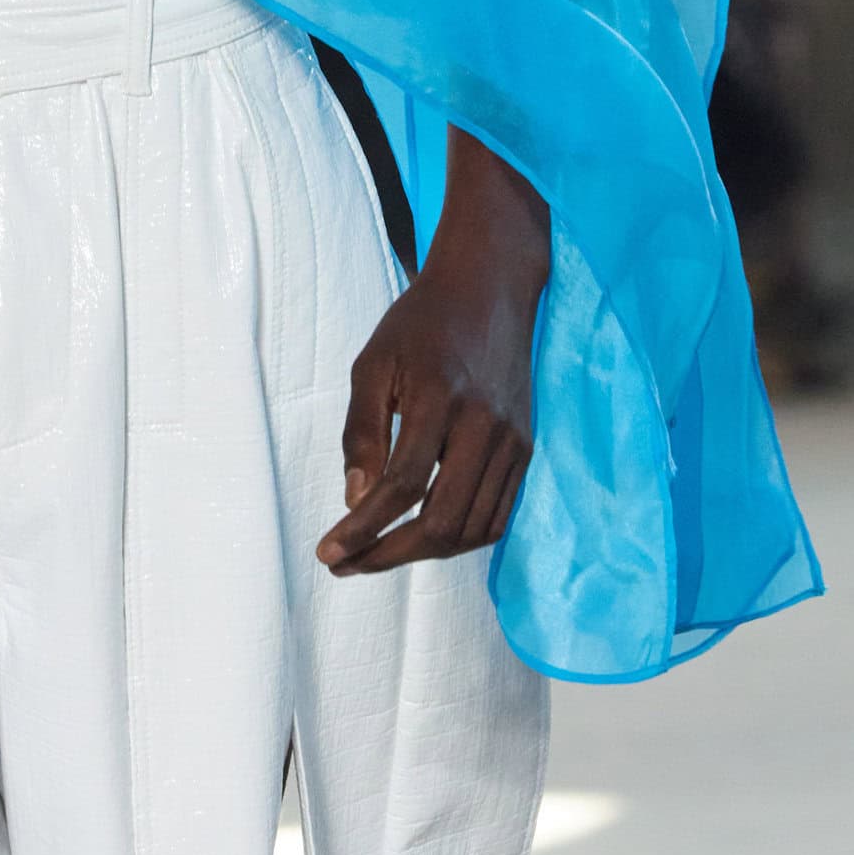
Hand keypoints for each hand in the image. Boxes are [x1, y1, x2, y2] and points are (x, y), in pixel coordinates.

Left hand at [317, 131, 546, 576]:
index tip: (327, 552)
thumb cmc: (420, 324)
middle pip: (442, 521)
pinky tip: (422, 537)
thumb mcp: (372, 363)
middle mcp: (484, 426)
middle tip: (345, 563)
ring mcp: (513, 441)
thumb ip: (361, 432)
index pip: (401, 487)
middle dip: (388, 555)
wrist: (489, 290)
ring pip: (473, 528)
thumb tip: (356, 500)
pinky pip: (498, 515)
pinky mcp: (526, 448)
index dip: (362, 529)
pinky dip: (460, 539)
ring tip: (376, 555)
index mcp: (440, 399)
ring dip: (422, 554)